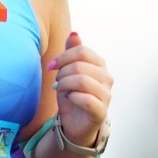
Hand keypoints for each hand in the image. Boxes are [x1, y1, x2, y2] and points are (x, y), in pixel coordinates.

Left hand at [48, 31, 111, 145]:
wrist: (75, 124)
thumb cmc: (72, 96)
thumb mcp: (68, 72)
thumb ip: (72, 53)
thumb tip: (74, 33)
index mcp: (100, 65)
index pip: (82, 52)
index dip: (63, 57)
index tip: (51, 66)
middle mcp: (107, 78)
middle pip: (80, 66)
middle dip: (62, 72)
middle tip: (56, 81)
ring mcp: (106, 95)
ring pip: (82, 81)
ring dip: (65, 84)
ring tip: (59, 89)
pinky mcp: (101, 111)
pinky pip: (86, 99)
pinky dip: (72, 97)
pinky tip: (68, 98)